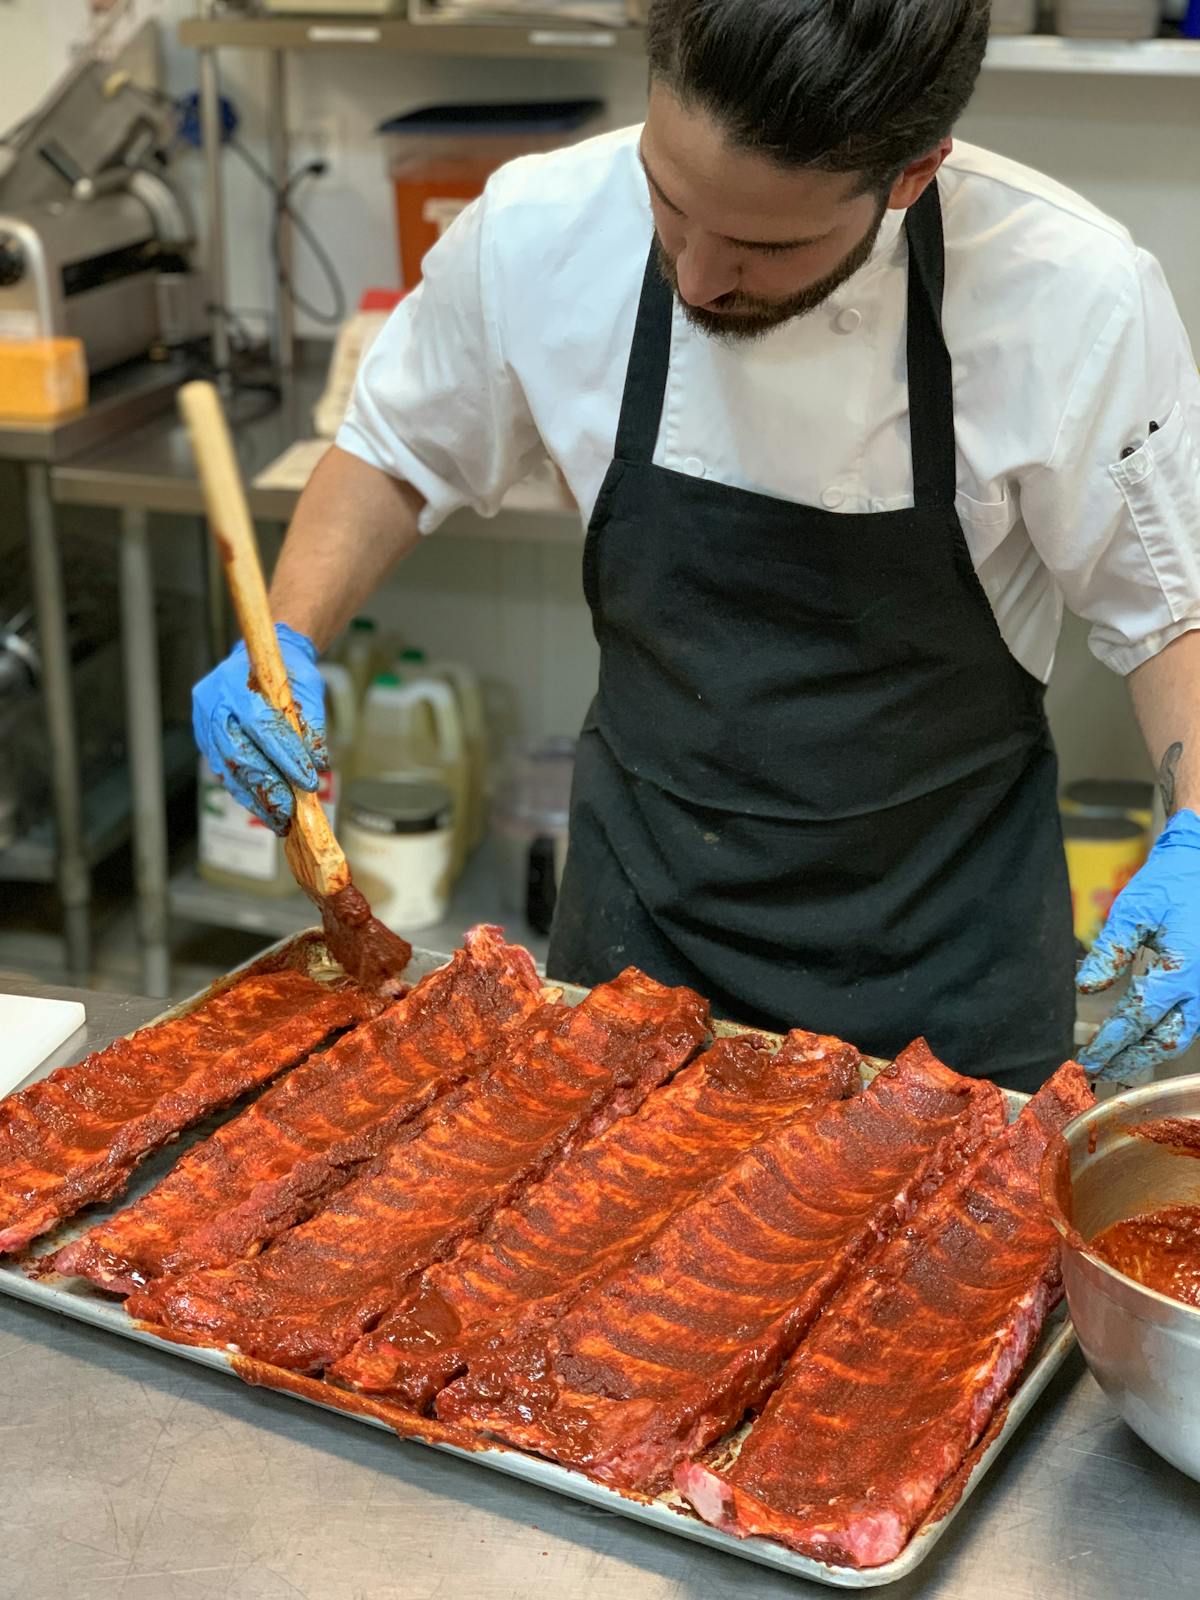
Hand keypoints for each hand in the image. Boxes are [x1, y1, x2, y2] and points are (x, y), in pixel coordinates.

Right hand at [192, 623, 325, 832]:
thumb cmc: (286, 671)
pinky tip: (264, 808)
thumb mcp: (307, 688)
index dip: (285, 757)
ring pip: (227, 768)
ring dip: (255, 798)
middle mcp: (213, 702)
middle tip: (290, 813)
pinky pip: (223, 770)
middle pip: (238, 753)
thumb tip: (318, 763)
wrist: (260, 656)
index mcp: (237, 682)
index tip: (309, 781)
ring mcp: (203, 721)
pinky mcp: (203, 738)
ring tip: (279, 820)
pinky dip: (245, 791)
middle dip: (267, 787)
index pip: (261, 726)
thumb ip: (312, 724)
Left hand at [1076, 810, 1199, 1081]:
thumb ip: (1110, 952)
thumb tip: (1086, 987)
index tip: (1087, 1060)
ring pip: (1183, 1035)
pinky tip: (1143, 1038)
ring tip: (1118, 1061)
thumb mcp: (1133, 911)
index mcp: (1183, 970)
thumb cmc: (1170, 884)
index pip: (1139, 1018)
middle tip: (1100, 1071)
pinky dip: (1166, 1033)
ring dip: (1149, 1051)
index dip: (1111, 1042)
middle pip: (1166, 1039)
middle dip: (1132, 1058)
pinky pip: (1192, 1020)